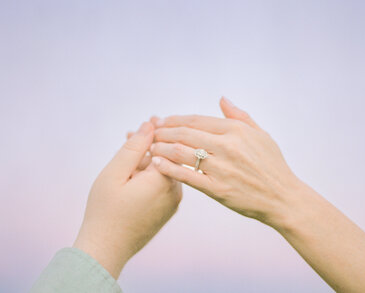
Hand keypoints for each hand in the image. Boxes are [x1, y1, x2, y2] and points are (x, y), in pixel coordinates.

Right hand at [73, 122, 181, 278]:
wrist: (107, 249)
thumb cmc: (106, 210)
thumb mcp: (115, 173)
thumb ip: (134, 147)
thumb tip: (150, 125)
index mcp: (164, 179)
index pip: (166, 146)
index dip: (155, 132)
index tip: (147, 121)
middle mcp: (175, 190)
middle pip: (166, 158)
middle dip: (149, 146)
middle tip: (129, 136)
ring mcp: (173, 202)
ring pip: (163, 172)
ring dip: (148, 162)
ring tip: (127, 158)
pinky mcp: (168, 211)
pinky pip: (162, 186)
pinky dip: (150, 177)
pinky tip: (133, 175)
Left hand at [150, 97, 302, 228]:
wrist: (283, 198)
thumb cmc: (272, 165)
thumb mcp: (261, 135)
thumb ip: (239, 116)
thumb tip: (221, 99)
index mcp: (236, 130)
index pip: (196, 120)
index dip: (175, 119)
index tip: (162, 121)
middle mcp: (227, 146)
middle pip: (185, 134)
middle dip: (163, 131)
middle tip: (150, 133)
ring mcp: (222, 168)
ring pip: (181, 153)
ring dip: (161, 148)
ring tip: (150, 147)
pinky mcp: (217, 189)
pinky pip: (187, 176)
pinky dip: (168, 168)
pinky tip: (156, 164)